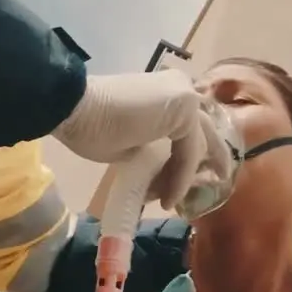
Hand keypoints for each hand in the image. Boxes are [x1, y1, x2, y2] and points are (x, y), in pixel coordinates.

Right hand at [53, 71, 232, 207]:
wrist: (77, 109)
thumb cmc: (92, 126)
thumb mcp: (130, 146)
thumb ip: (151, 152)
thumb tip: (161, 174)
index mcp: (166, 94)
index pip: (190, 127)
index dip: (192, 156)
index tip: (189, 180)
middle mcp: (180, 88)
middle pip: (203, 132)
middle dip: (210, 160)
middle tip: (214, 184)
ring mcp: (185, 95)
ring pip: (197, 144)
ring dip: (185, 177)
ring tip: (171, 202)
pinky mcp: (185, 107)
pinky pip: (190, 151)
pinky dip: (181, 177)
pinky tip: (168, 198)